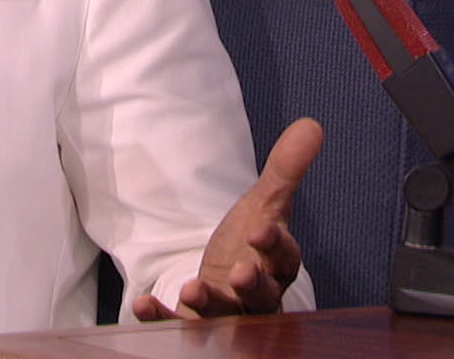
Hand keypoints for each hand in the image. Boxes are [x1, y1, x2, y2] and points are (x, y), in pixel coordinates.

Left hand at [133, 116, 322, 320]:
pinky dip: (162, 318)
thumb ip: (284, 172)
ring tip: (193, 290)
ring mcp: (227, 317)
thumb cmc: (248, 248)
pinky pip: (178, 327)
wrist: (226, 290)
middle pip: (262, 295)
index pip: (285, 258)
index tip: (261, 229)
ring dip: (210, 304)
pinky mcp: (196, 328)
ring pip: (226, 317)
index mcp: (276, 265)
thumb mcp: (263, 207)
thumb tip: (311, 125)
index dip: (276, 244)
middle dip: (253, 284)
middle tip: (240, 272)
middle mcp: (256, 297)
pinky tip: (142, 305)